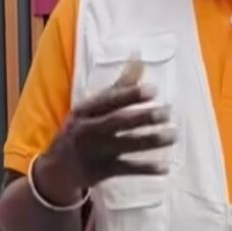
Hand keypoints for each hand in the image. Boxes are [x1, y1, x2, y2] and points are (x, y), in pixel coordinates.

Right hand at [34, 59, 176, 204]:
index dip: (130, 95)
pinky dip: (146, 168)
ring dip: (151, 140)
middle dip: (144, 117)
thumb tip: (139, 59)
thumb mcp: (92, 108)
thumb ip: (118, 87)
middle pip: (118, 122)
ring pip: (126, 145)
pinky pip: (127, 169)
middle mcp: (87, 130)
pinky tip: (165, 167)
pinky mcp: (102, 171)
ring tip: (173, 135)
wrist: (57, 169)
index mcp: (85, 111)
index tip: (154, 90)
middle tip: (167, 112)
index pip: (108, 100)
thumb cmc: (81, 130)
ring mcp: (94, 152)